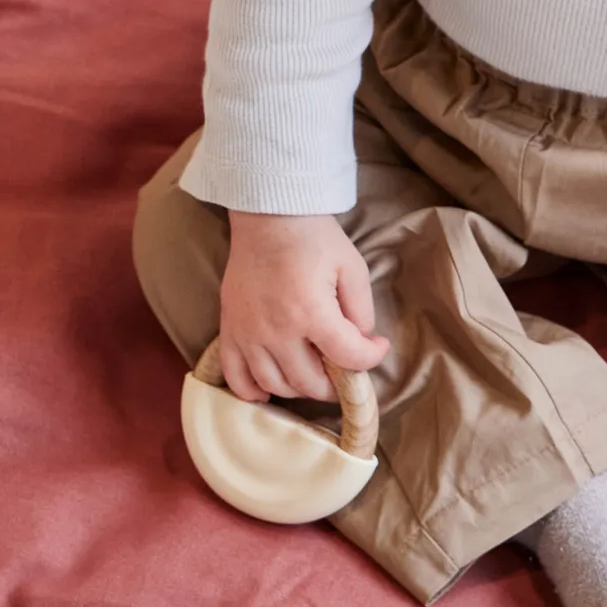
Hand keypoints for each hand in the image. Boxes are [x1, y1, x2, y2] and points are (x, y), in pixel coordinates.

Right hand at [217, 212, 388, 402]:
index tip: (377, 346)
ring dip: (300, 388)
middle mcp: (277, 330)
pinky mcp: (229, 328)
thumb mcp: (353, 267)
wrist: (268, 215)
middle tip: (345, 369)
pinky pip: (236, 376)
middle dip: (336, 383)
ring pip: (276, 385)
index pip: (349, 358)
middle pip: (311, 382)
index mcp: (312, 313)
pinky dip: (252, 391)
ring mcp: (248, 332)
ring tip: (314, 374)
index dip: (371, 358)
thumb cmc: (314, 238)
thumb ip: (362, 310)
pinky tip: (269, 392)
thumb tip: (361, 341)